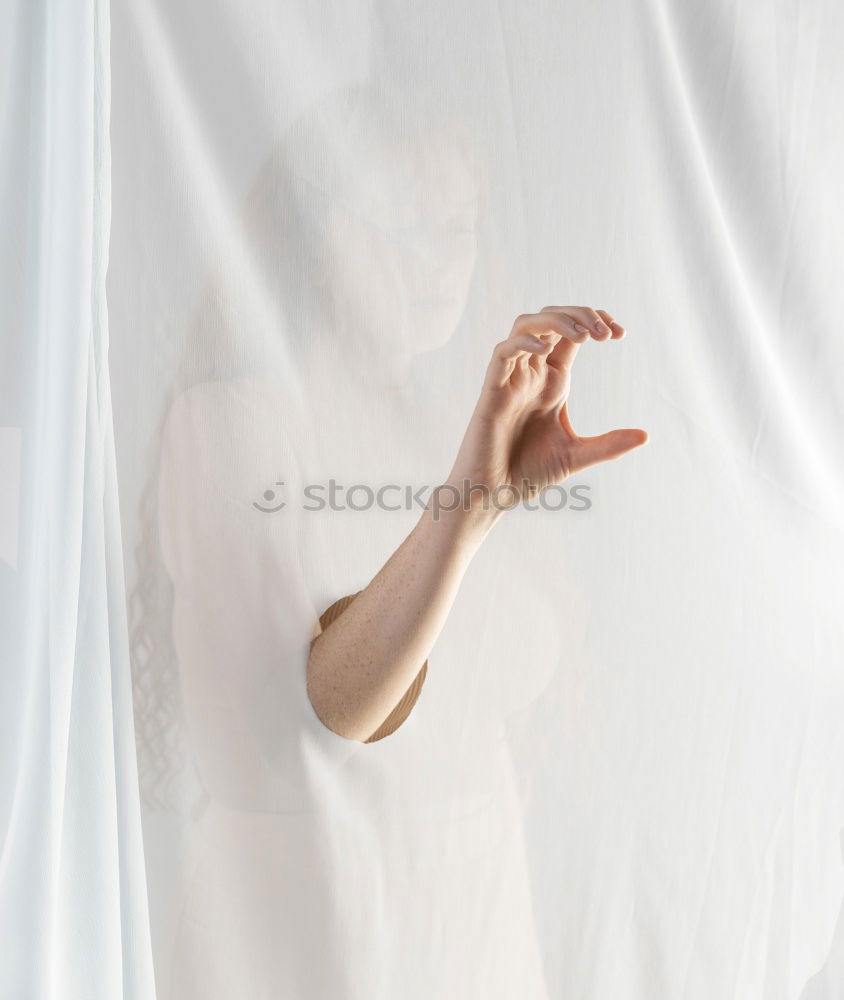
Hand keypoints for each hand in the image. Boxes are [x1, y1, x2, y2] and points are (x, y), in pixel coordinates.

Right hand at [443, 306, 648, 512]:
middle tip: (607, 333)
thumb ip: (608, 445)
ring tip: (584, 334)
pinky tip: (546, 348)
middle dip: (581, 315)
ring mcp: (510, 379)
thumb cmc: (527, 474)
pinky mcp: (492, 391)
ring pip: (526, 326)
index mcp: (550, 382)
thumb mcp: (577, 456)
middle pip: (551, 321)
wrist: (494, 494)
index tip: (620, 333)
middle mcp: (530, 374)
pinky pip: (504, 352)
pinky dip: (524, 341)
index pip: (570, 335)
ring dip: (555, 320)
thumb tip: (645, 437)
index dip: (594, 321)